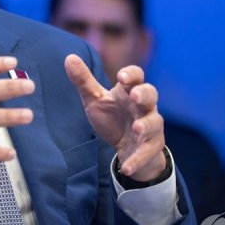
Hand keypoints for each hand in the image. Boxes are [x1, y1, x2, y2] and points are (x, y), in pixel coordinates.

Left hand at [64, 54, 165, 181]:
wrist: (126, 148)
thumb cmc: (113, 117)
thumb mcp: (95, 100)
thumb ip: (83, 80)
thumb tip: (69, 57)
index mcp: (130, 92)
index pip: (136, 76)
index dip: (131, 75)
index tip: (121, 77)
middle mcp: (143, 107)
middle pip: (151, 95)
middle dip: (144, 94)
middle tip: (135, 95)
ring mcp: (150, 127)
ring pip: (154, 122)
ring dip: (146, 125)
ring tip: (136, 129)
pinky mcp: (151, 148)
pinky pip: (147, 152)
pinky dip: (137, 159)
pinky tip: (126, 166)